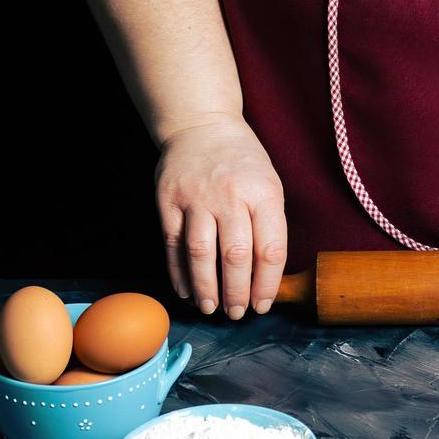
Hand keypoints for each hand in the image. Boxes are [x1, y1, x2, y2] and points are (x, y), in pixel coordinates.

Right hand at [154, 118, 286, 317]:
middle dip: (237, 292)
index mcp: (263, 193)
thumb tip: (265, 277)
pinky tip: (186, 290)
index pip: (270, 249)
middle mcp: (230, 196)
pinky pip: (173, 244)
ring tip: (211, 308)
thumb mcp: (269, 184)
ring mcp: (196, 198)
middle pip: (236, 256)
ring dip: (206, 287)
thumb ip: (269, 224)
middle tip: (236, 314)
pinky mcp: (168, 201)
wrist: (200, 124)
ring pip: (201, 254)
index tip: (262, 304)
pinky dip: (178, 272)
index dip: (266, 284)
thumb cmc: (241, 162)